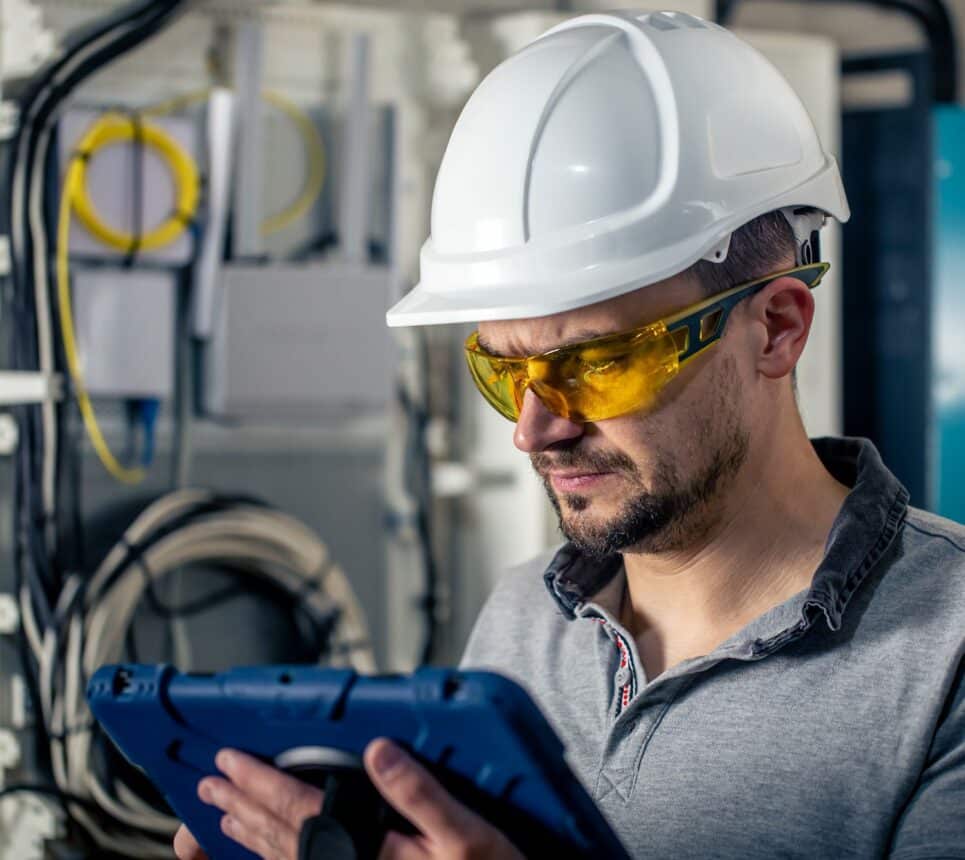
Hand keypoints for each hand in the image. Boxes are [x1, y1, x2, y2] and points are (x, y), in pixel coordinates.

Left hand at [173, 738, 523, 859]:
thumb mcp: (465, 833)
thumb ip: (419, 791)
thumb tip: (379, 750)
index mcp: (368, 850)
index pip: (298, 808)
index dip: (261, 782)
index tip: (229, 761)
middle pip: (281, 835)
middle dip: (243, 805)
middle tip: (210, 785)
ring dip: (250, 834)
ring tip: (224, 815)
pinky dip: (272, 859)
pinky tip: (266, 851)